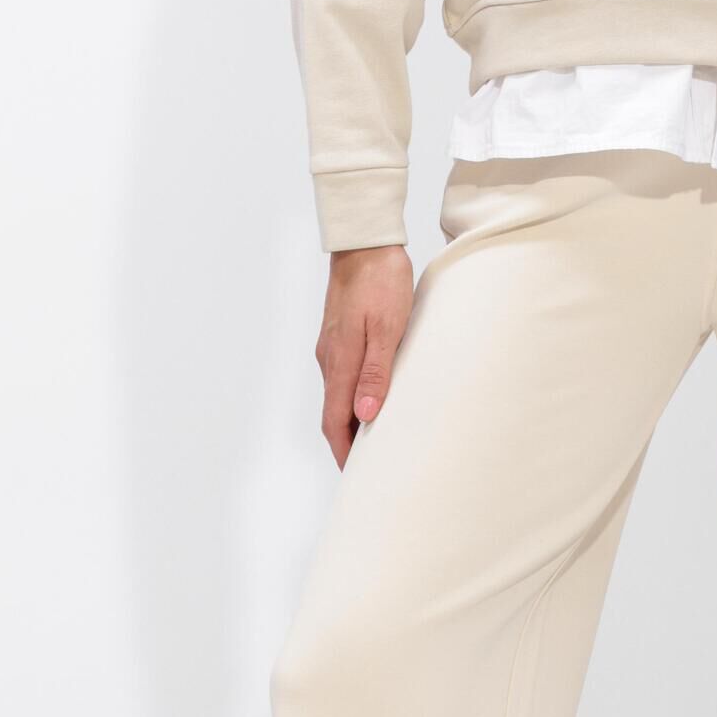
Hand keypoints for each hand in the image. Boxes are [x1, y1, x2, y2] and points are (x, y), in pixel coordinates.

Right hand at [316, 244, 414, 466]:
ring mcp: (332, 346)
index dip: (345, 452)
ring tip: (375, 439)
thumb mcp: (387, 328)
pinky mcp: (339, 335)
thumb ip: (376, 372)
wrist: (364, 241)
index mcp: (340, 362)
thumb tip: (365, 416)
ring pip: (338, 395)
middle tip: (368, 468)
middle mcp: (329, 359)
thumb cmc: (381, 281)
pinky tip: (373, 398)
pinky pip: (343, 376)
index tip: (357, 476)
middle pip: (333, 414)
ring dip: (351, 420)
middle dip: (347, 443)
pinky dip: (354, 397)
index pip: (335, 421)